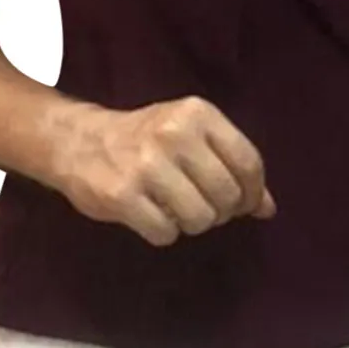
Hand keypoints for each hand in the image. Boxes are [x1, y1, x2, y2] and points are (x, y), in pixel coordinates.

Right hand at [50, 96, 276, 246]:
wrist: (81, 140)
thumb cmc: (147, 138)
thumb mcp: (192, 135)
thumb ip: (232, 164)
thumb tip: (267, 208)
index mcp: (198, 113)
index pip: (248, 162)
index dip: (253, 193)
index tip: (245, 204)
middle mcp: (174, 134)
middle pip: (227, 195)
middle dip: (221, 211)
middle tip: (204, 206)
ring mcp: (147, 165)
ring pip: (200, 219)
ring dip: (192, 223)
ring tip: (175, 207)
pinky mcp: (122, 195)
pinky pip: (166, 233)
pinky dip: (163, 232)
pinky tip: (151, 213)